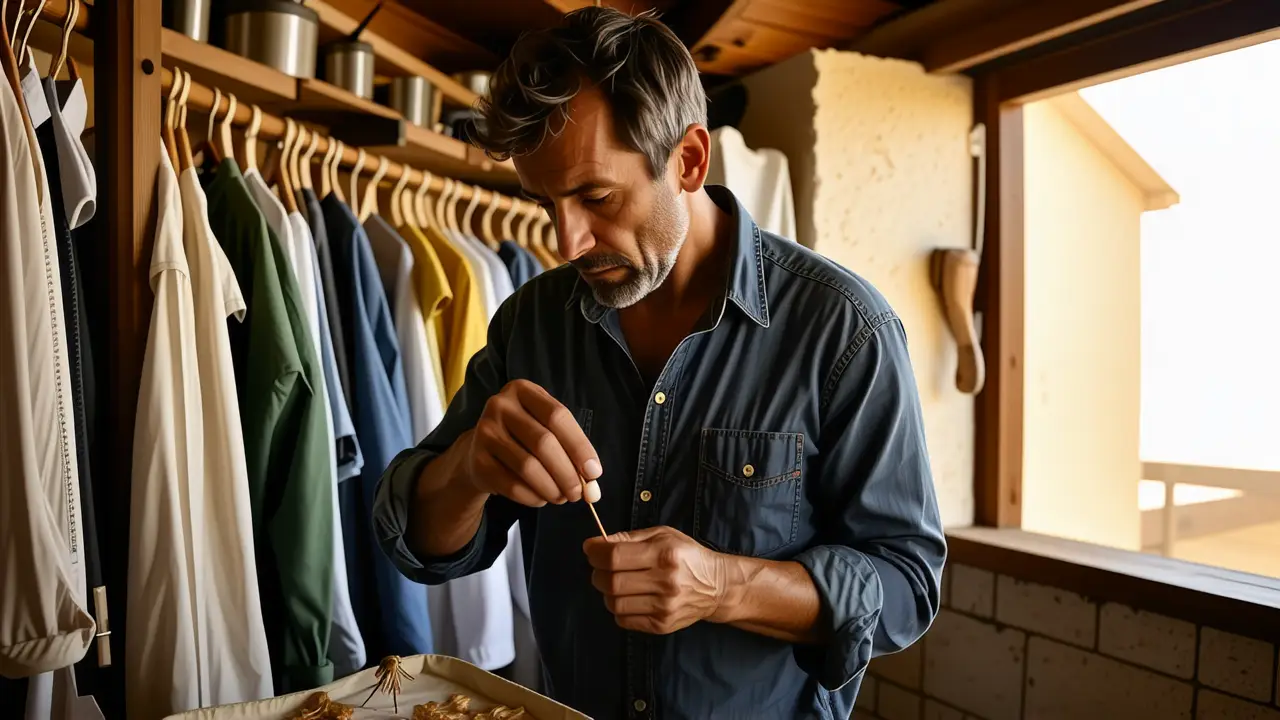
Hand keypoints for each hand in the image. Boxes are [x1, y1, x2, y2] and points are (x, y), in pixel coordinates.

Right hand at [464, 379, 601, 507]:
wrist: (480, 451)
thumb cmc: (522, 437)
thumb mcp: (545, 427)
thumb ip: (569, 447)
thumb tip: (593, 477)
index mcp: (523, 390)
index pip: (558, 416)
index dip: (580, 446)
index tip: (594, 472)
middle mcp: (500, 405)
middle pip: (544, 442)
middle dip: (567, 473)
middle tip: (579, 494)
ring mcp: (485, 431)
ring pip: (528, 466)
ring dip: (551, 488)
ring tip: (561, 497)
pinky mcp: (477, 460)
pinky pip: (511, 485)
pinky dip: (532, 497)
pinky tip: (541, 499)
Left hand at [583, 526, 731, 634]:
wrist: (717, 586)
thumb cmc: (686, 556)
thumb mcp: (663, 535)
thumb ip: (629, 538)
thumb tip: (596, 544)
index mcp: (664, 554)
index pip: (615, 557)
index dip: (595, 553)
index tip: (591, 550)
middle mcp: (665, 582)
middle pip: (611, 582)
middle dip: (597, 573)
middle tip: (601, 568)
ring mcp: (664, 606)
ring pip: (614, 604)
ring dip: (607, 592)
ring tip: (617, 583)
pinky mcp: (662, 625)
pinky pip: (623, 620)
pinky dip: (618, 608)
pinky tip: (629, 598)